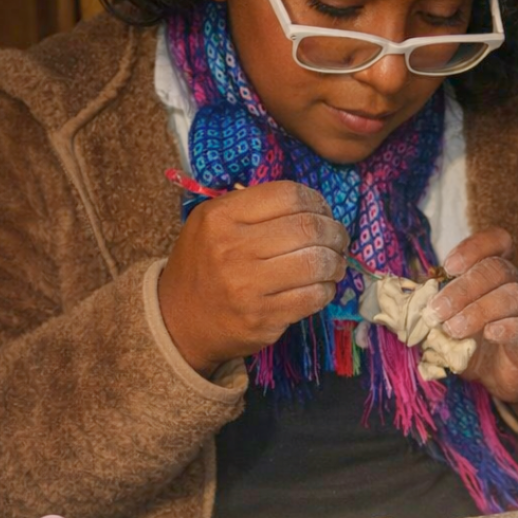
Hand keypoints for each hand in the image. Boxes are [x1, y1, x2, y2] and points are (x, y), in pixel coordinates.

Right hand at [158, 182, 348, 374]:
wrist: (178, 322)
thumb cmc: (204, 265)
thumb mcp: (211, 224)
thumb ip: (255, 208)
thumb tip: (314, 207)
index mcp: (220, 217)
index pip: (287, 195)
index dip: (316, 201)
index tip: (322, 212)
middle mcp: (232, 249)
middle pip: (307, 228)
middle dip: (334, 232)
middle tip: (338, 239)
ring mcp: (247, 287)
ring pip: (316, 263)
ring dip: (336, 262)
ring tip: (335, 263)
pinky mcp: (263, 319)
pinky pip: (313, 297)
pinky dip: (326, 290)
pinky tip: (322, 286)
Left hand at [427, 228, 517, 430]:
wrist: (507, 375)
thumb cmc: (475, 342)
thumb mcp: (448, 321)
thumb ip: (430, 308)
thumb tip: (396, 304)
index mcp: (494, 273)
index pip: (496, 241)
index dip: (474, 247)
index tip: (449, 266)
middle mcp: (515, 284)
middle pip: (496, 269)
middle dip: (461, 289)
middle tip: (436, 311)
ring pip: (512, 296)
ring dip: (478, 310)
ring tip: (453, 329)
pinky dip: (506, 328)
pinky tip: (489, 334)